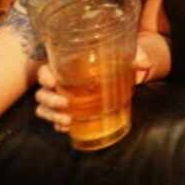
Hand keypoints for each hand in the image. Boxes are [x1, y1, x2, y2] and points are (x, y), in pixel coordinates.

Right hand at [35, 44, 155, 131]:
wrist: (123, 77)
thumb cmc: (118, 64)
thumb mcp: (126, 59)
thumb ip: (136, 57)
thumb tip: (142, 62)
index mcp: (66, 68)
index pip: (45, 71)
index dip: (44, 77)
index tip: (53, 82)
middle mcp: (60, 84)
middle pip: (41, 93)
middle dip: (49, 100)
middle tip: (65, 104)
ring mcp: (61, 99)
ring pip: (44, 108)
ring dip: (52, 116)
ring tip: (67, 120)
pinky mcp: (68, 112)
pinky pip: (55, 120)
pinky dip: (58, 125)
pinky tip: (67, 128)